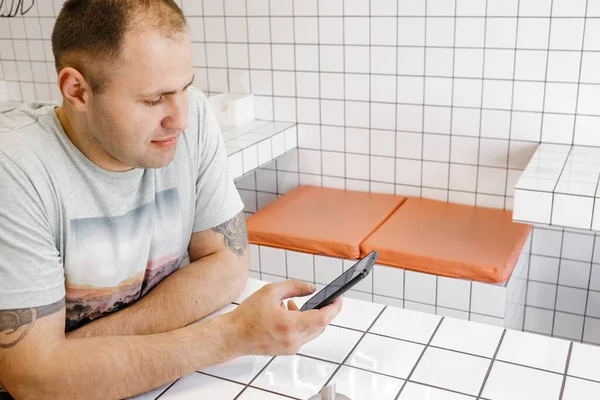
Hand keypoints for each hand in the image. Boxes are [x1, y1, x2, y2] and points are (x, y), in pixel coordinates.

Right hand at [227, 280, 341, 355]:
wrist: (233, 336)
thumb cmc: (248, 315)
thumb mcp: (270, 292)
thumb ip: (294, 287)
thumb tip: (311, 288)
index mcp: (290, 325)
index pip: (322, 319)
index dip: (334, 308)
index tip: (338, 299)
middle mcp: (293, 340)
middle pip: (320, 326)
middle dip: (322, 311)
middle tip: (321, 299)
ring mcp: (291, 347)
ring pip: (312, 331)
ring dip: (310, 317)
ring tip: (292, 305)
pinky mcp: (287, 351)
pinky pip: (303, 336)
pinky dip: (301, 324)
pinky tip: (288, 314)